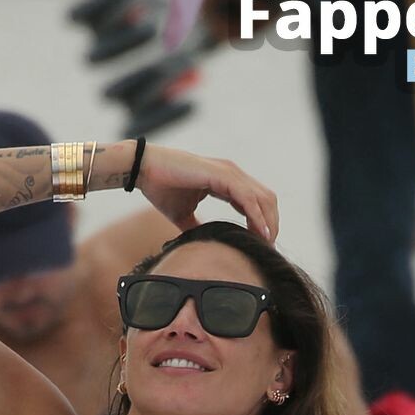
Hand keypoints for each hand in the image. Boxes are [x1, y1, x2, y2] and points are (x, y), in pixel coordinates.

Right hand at [134, 145, 279, 244]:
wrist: (144, 169)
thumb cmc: (160, 187)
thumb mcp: (182, 213)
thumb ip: (195, 225)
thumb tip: (200, 244)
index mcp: (225, 181)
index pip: (254, 201)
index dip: (261, 221)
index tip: (261, 242)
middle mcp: (232, 174)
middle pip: (265, 200)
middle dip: (271, 222)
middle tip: (269, 245)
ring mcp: (229, 173)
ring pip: (262, 198)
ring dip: (268, 221)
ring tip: (268, 241)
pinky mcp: (223, 175)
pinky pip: (248, 198)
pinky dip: (256, 215)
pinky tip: (259, 231)